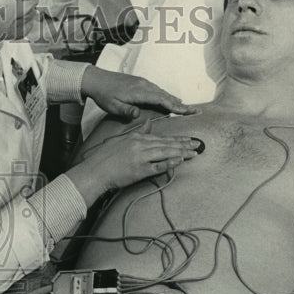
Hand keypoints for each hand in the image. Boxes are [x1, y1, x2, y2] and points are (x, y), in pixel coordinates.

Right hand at [67, 125, 198, 205]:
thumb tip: (149, 123)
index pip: (161, 137)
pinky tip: (180, 160)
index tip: (188, 140)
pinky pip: (158, 166)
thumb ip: (137, 131)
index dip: (176, 139)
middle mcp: (141, 145)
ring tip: (194, 153)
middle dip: (184, 144)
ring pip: (166, 153)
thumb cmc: (105, 156)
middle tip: (197, 144)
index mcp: (137, 138)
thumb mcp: (121, 139)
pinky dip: (170, 163)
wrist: (95, 170)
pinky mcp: (140, 170)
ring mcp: (141, 158)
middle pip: (167, 144)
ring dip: (181, 152)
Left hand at [81, 65, 197, 118]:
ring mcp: (143, 83)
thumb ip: (126, 111)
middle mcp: (144, 85)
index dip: (176, 106)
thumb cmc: (104, 95)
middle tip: (195, 111)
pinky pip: (157, 90)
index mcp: (139, 92)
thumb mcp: (112, 106)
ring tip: (187, 108)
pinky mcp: (140, 83)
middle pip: (167, 96)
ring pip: (163, 92)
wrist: (97, 79)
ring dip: (175, 100)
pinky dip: (166, 96)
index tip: (188, 111)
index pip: (162, 100)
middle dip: (181, 104)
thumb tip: (137, 114)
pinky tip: (170, 100)